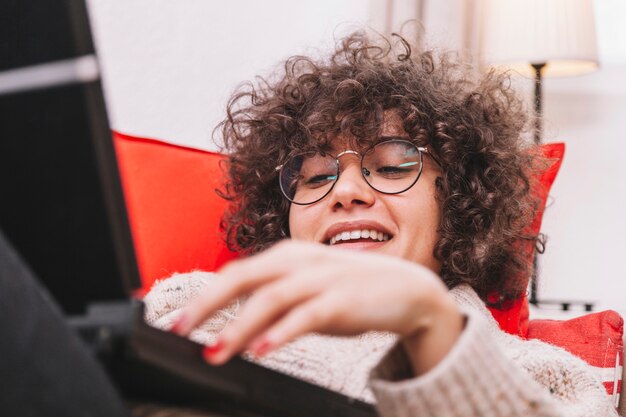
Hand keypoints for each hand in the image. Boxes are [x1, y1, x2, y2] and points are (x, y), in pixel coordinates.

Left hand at [173, 240, 462, 373]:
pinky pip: (307, 315)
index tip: (176, 321)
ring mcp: (321, 279)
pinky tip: (263, 350)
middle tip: (179, 330)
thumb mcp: (305, 295)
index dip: (203, 296)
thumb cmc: (350, 290)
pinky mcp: (342, 300)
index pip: (234, 273)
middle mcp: (298, 262)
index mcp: (285, 257)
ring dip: (238, 325)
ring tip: (215, 350)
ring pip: (271, 298)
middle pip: (243, 277)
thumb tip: (235, 332)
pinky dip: (282, 332)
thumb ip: (272, 309)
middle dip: (206, 304)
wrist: (407, 289)